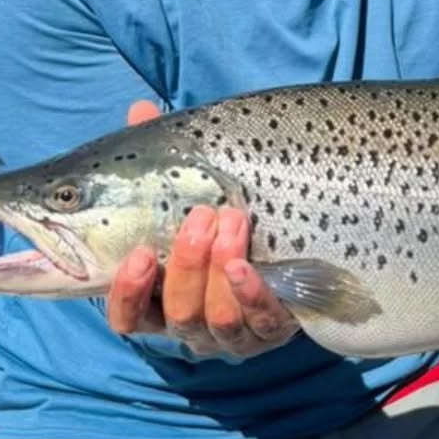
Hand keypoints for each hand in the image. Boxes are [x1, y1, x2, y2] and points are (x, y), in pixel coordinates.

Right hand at [105, 101, 298, 356]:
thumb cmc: (237, 205)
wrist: (313, 234)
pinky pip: (259, 324)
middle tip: (202, 215)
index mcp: (163, 295)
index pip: (127, 315)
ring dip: (218, 268)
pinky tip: (249, 265)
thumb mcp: (201, 180)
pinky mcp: (275, 329)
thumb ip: (165, 151)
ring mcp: (235, 330)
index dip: (125, 292)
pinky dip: (251, 294)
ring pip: (213, 319)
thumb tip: (139, 108)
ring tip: (235, 220)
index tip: (137, 254)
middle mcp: (194, 320)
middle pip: (175, 313)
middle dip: (184, 263)